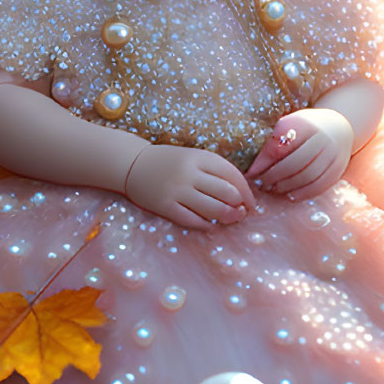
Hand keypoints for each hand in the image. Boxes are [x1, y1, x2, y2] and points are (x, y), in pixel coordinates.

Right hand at [123, 145, 254, 230]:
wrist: (132, 164)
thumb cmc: (169, 162)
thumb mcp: (192, 157)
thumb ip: (214, 171)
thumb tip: (241, 194)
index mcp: (199, 157)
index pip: (232, 175)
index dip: (246, 191)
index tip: (251, 202)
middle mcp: (189, 173)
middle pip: (226, 193)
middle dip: (240, 206)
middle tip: (243, 213)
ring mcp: (176, 190)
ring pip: (213, 209)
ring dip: (227, 217)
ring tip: (231, 219)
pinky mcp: (165, 206)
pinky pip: (192, 220)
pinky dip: (206, 225)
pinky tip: (211, 226)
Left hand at [246, 109, 352, 199]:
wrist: (339, 128)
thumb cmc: (305, 129)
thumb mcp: (288, 126)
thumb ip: (273, 143)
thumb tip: (252, 169)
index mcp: (303, 124)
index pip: (280, 146)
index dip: (263, 162)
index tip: (251, 173)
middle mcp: (321, 137)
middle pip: (294, 163)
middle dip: (274, 176)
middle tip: (261, 183)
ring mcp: (332, 153)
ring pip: (308, 175)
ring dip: (288, 186)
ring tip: (274, 189)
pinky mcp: (339, 167)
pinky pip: (320, 185)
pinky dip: (304, 193)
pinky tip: (290, 196)